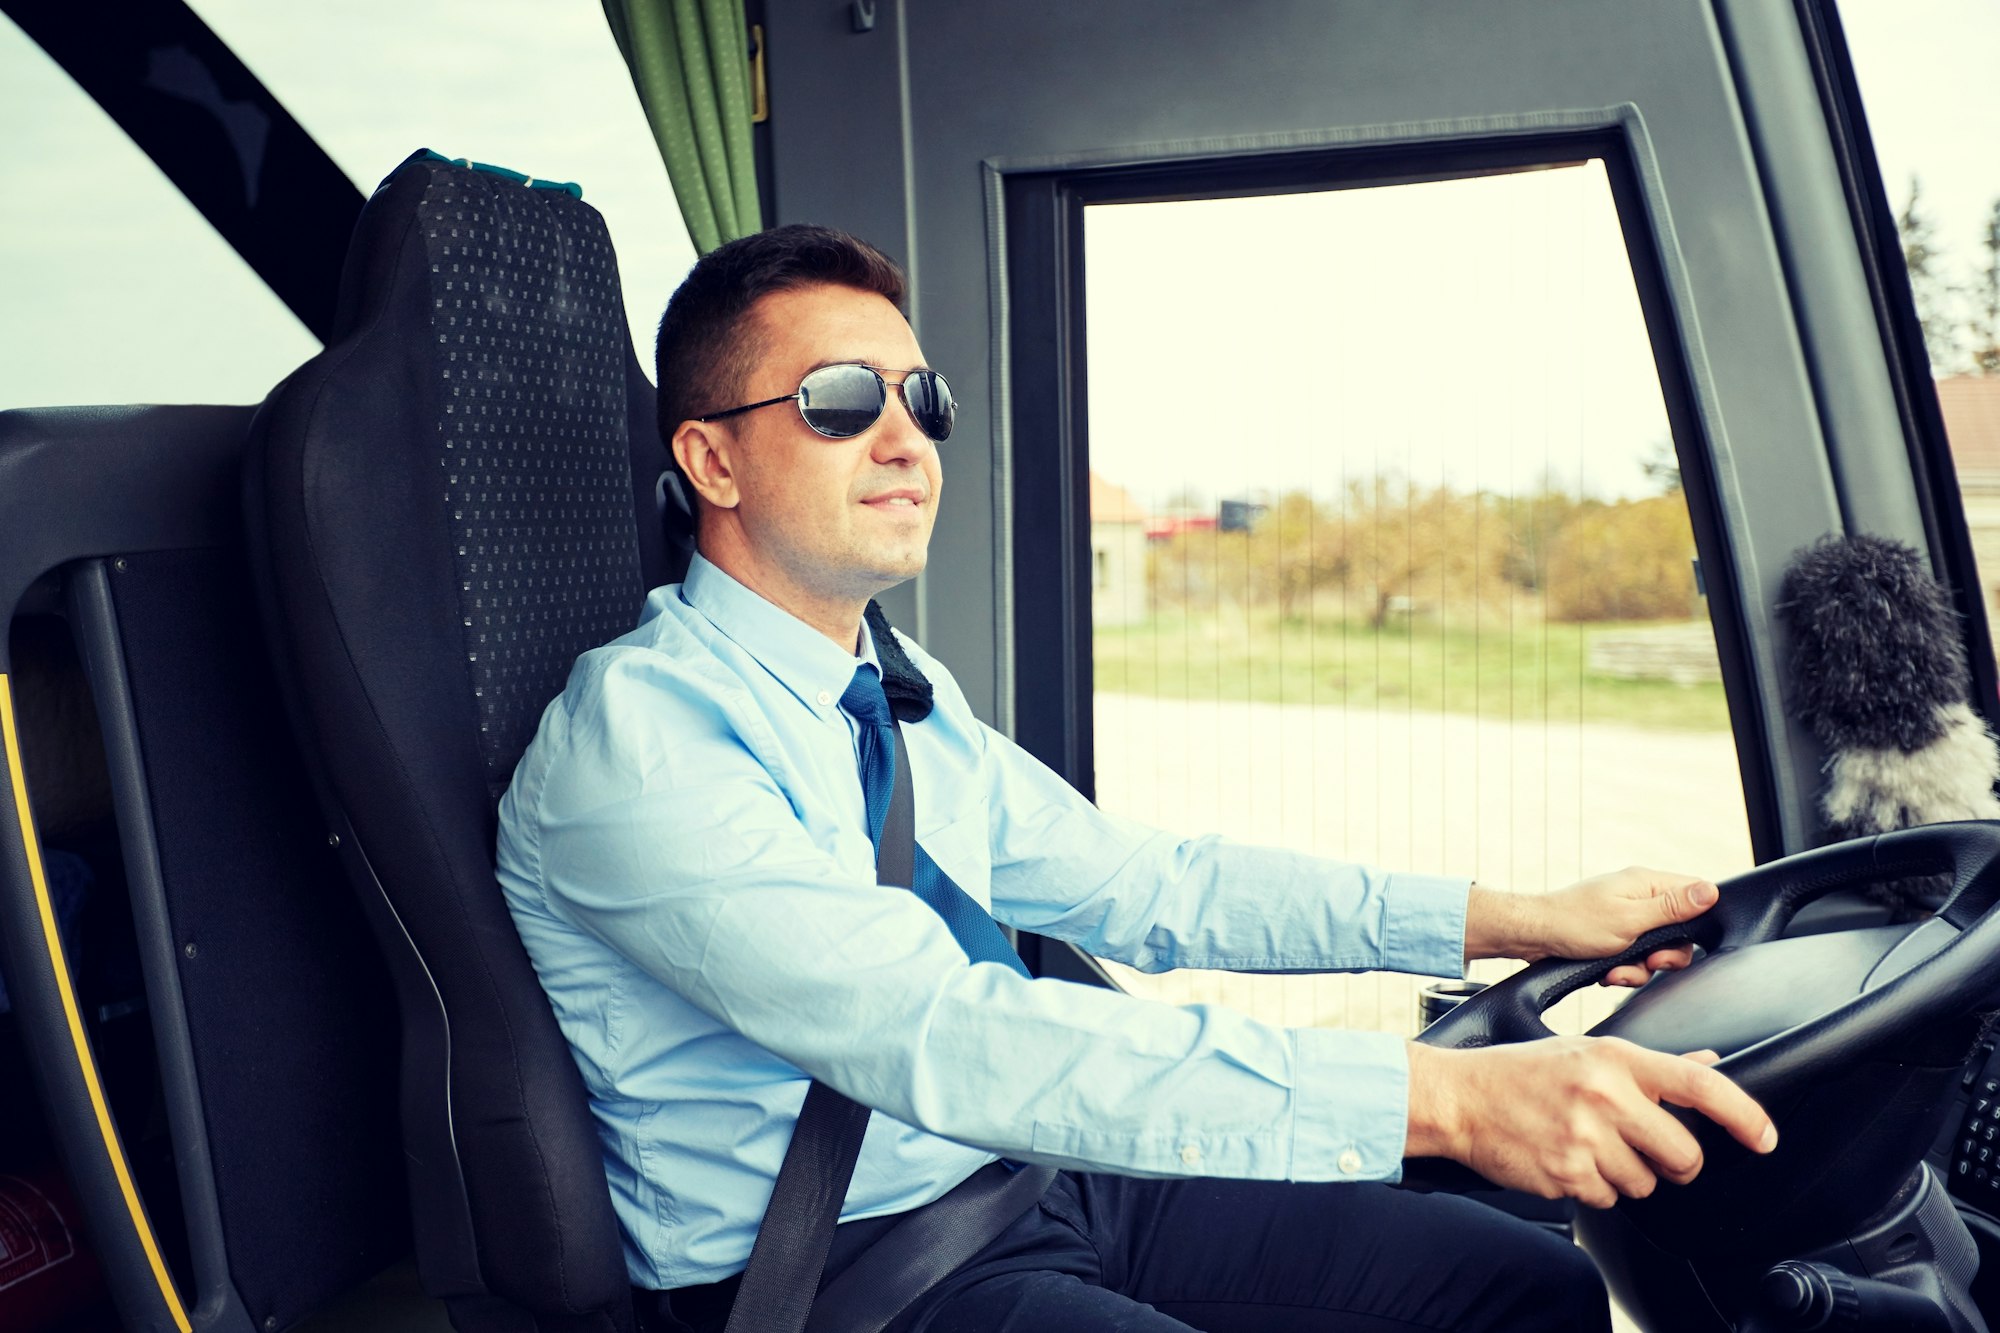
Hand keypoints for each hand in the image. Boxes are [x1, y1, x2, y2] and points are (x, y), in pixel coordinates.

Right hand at [1405, 1036, 1775, 1208]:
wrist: (1460, 1097)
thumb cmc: (1522, 1072)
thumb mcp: (1587, 1052)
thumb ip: (1651, 1065)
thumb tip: (1707, 1065)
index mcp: (1615, 1059)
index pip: (1700, 1087)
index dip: (1743, 1115)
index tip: (1764, 1137)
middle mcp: (1603, 1097)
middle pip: (1684, 1154)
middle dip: (1677, 1163)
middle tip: (1652, 1150)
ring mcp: (1584, 1139)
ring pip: (1646, 1184)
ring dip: (1629, 1175)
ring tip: (1590, 1146)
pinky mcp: (1565, 1174)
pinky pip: (1609, 1199)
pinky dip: (1595, 1188)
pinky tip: (1568, 1160)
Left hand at [1466, 867, 1718, 985]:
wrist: (1533, 938)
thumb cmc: (1575, 923)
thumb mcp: (1631, 919)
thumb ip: (1672, 908)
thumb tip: (1711, 890)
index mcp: (1647, 883)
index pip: (1695, 891)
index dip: (1701, 918)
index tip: (1686, 939)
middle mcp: (1640, 898)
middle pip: (1680, 930)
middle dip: (1666, 954)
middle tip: (1650, 960)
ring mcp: (1627, 919)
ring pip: (1657, 951)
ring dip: (1640, 968)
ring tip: (1617, 971)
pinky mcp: (1615, 938)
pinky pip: (1635, 959)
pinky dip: (1624, 970)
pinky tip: (1607, 973)